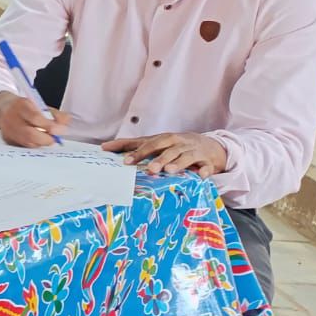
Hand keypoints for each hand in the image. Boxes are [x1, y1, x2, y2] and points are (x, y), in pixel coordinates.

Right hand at [0, 92, 70, 147]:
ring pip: (28, 143)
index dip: (49, 125)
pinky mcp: (8, 140)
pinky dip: (34, 144)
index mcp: (21, 106)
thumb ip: (54, 114)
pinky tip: (36, 140)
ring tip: (46, 138)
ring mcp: (9, 131)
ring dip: (41, 143)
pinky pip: (24, 146)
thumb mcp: (39, 105)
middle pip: (30, 134)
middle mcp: (12, 119)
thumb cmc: (25, 108)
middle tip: (55, 139)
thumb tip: (66, 122)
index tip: (60, 130)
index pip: (35, 117)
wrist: (2, 109)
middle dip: (46, 139)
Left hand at [102, 132, 227, 177]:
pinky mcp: (208, 161)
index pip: (148, 144)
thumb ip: (132, 145)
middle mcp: (178, 143)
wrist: (210, 145)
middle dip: (158, 158)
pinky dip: (205, 170)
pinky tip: (201, 175)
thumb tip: (105, 147)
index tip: (125, 161)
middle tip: (150, 169)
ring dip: (178, 163)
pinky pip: (207, 166)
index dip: (137, 152)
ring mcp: (194, 152)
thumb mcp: (157, 143)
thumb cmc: (176, 145)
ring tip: (169, 171)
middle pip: (167, 149)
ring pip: (186, 156)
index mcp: (164, 139)